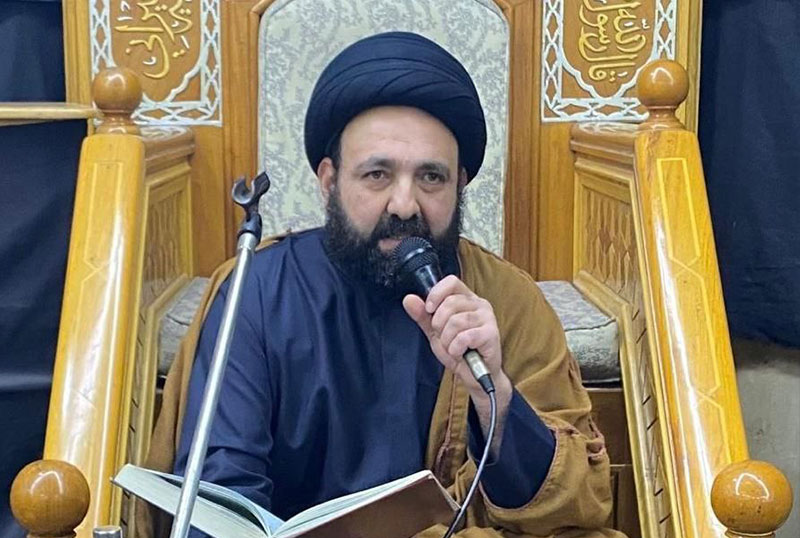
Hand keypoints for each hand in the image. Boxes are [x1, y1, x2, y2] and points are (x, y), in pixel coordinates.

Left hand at [402, 275, 510, 402]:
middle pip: (450, 303)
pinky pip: (464, 337)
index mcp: (466, 298)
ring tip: (453, 348)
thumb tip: (408, 299)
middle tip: (444, 338)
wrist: (473, 376)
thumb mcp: (435, 332)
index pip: (451, 282)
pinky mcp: (491, 333)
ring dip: (447, 340)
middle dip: (439, 325)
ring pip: (456, 321)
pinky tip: (460, 353)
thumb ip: (422, 316)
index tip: (429, 310)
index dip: (436, 294)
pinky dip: (455, 348)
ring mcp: (487, 318)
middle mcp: (479, 304)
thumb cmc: (458, 350)